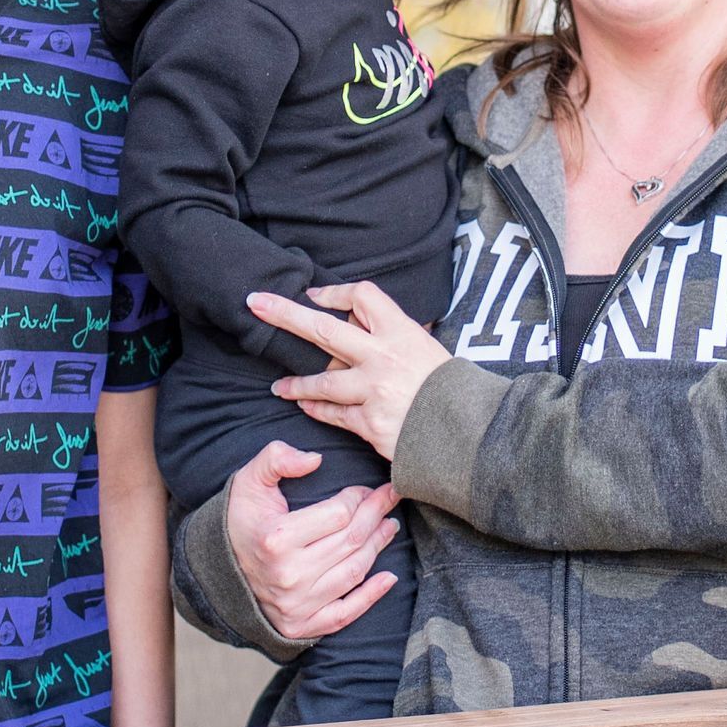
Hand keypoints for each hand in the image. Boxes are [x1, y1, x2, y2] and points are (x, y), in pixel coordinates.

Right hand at [222, 439, 401, 643]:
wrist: (218, 570)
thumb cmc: (241, 521)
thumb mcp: (249, 481)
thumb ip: (277, 458)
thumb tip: (315, 459)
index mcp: (276, 538)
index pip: (338, 514)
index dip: (359, 497)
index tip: (365, 489)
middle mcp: (289, 574)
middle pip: (351, 541)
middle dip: (376, 515)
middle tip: (389, 500)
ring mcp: (296, 603)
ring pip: (354, 572)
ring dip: (379, 547)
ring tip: (388, 526)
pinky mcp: (301, 625)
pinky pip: (345, 613)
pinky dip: (371, 597)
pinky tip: (388, 578)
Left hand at [253, 281, 449, 461]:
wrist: (471, 433)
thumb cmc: (453, 390)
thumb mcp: (429, 349)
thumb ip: (395, 336)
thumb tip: (362, 320)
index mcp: (402, 332)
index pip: (362, 297)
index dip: (333, 293)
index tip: (313, 295)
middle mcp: (384, 357)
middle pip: (324, 329)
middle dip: (285, 314)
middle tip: (255, 303)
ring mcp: (374, 391)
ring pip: (322, 380)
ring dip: (296, 382)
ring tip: (278, 386)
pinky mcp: (369, 423)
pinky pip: (333, 413)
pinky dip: (317, 409)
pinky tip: (304, 405)